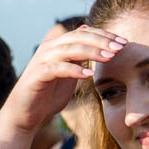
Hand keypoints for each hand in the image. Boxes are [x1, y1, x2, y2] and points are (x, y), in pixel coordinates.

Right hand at [0, 25, 125, 133]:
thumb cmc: (47, 97)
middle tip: (119, 48)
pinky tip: (89, 75)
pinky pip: (57, 68)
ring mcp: (40, 62)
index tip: (123, 43)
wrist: (25, 116)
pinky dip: (74, 70)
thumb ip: (80, 60)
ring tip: (109, 58)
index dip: (104, 35)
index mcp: (57, 46)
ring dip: (91, 52)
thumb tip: (97, 45)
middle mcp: (48, 50)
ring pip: (69, 49)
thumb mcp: (69, 75)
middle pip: (78, 37)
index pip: (84, 33)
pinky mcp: (36, 76)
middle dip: (101, 41)